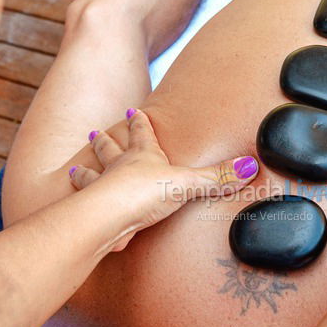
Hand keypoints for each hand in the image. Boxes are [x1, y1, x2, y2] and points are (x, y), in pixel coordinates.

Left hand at [70, 109, 258, 249]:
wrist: (109, 217)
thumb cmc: (143, 192)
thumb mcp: (187, 182)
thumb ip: (217, 177)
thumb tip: (250, 165)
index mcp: (142, 155)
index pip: (141, 132)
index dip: (138, 121)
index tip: (132, 109)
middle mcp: (119, 168)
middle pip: (110, 150)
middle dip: (105, 142)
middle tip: (94, 133)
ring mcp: (103, 190)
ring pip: (92, 176)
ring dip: (86, 172)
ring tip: (76, 168)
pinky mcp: (96, 215)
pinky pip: (89, 208)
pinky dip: (85, 207)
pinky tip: (81, 211)